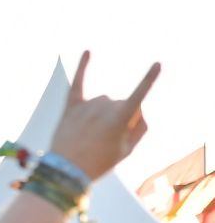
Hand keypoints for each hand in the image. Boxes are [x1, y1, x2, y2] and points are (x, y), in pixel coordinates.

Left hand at [50, 51, 159, 180]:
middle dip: (120, 119)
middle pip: (121, 105)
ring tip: (91, 137)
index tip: (158, 63)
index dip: (149, 79)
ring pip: (104, 101)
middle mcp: (103, 106)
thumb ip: (139, 128)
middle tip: (105, 142)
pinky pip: (78, 83)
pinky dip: (83, 67)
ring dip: (103, 114)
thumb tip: (139, 111)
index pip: (139, 95)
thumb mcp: (126, 150)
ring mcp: (86, 105)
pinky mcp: (71, 107)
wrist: (65, 171)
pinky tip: (88, 51)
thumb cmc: (99, 163)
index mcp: (120, 118)